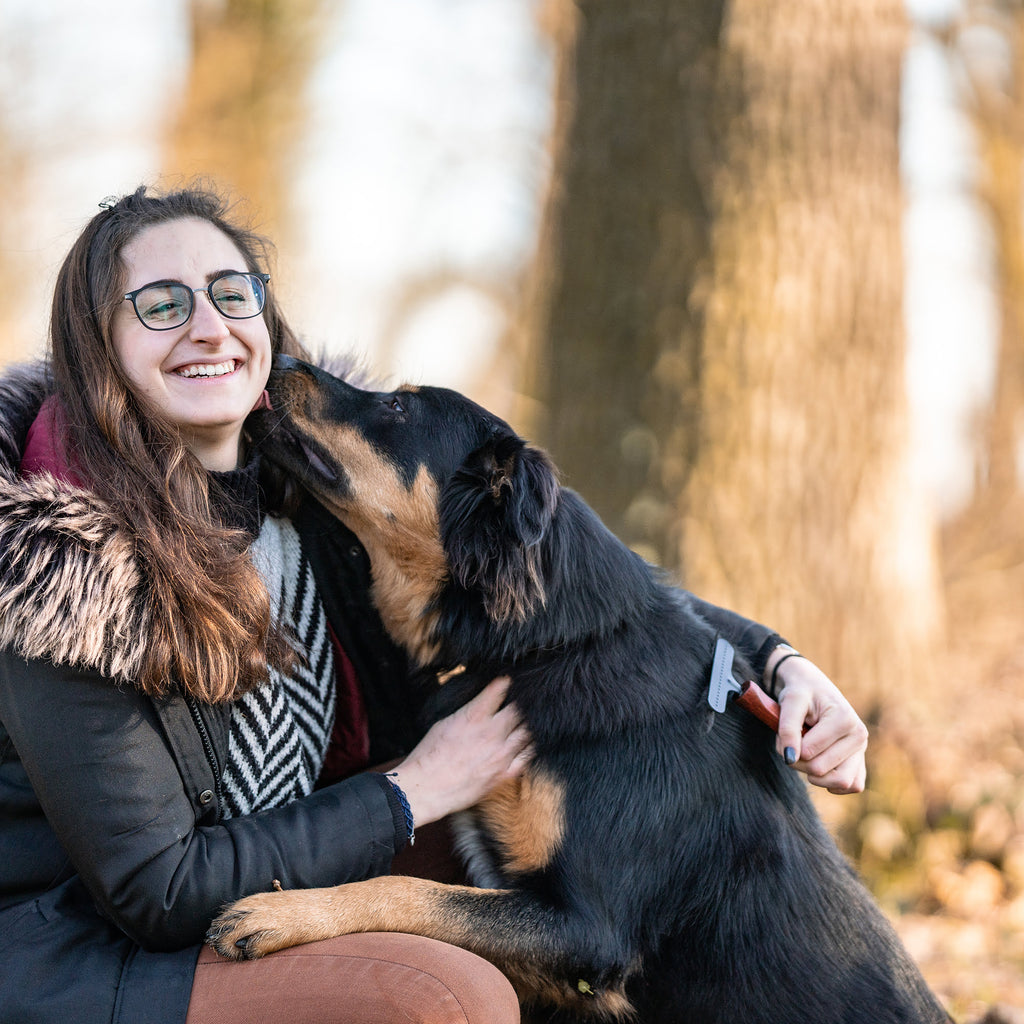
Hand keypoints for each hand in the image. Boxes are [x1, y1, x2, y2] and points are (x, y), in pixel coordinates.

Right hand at [390, 676, 532, 827]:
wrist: (426, 789)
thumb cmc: (429, 755)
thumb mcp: (444, 722)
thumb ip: (468, 711)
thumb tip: (482, 704)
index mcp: (474, 716)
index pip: (499, 690)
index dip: (505, 682)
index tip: (508, 680)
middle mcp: (491, 733)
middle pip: (519, 710)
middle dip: (522, 703)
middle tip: (523, 700)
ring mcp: (501, 755)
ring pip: (528, 731)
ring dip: (528, 723)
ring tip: (527, 720)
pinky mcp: (504, 774)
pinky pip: (528, 756)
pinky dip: (530, 746)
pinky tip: (527, 742)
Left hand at [765, 650, 867, 794]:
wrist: (811, 686)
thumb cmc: (800, 692)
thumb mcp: (790, 702)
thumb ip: (788, 729)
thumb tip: (790, 758)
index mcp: (845, 719)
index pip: (809, 753)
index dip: (788, 747)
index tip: (783, 730)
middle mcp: (859, 735)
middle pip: (821, 770)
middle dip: (798, 761)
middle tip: (792, 742)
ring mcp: (862, 749)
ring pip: (841, 783)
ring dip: (815, 775)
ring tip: (805, 755)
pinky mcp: (860, 760)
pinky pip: (853, 785)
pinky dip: (833, 783)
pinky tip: (819, 767)